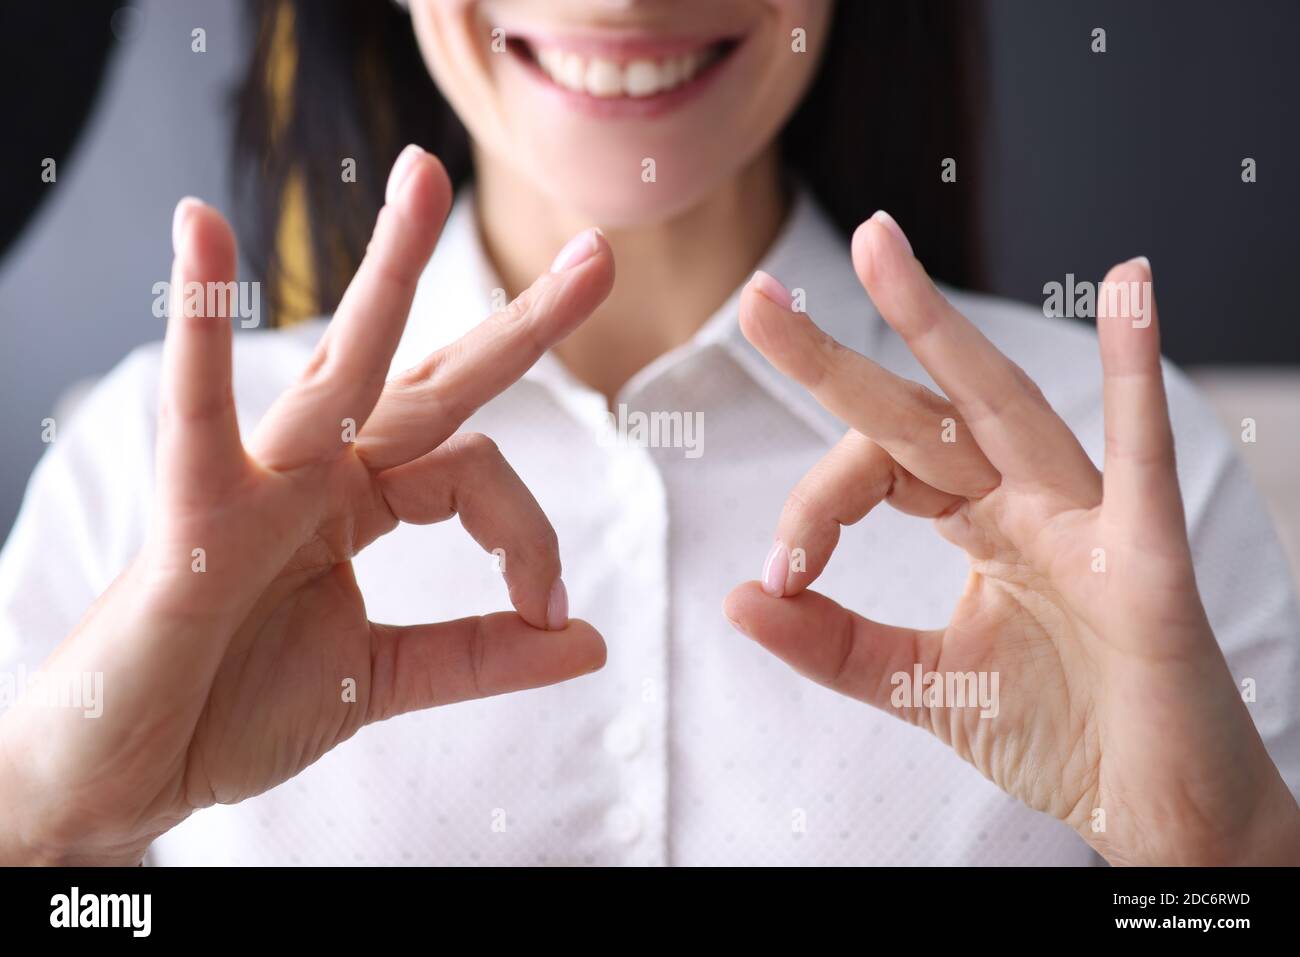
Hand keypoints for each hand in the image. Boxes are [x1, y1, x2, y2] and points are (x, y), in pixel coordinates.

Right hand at [0, 146, 613, 864]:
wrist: (132, 775)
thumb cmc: (231, 710)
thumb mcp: (384, 677)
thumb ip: (483, 654)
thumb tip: (591, 642)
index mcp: (361, 503)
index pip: (476, 473)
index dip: (531, 537)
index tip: (551, 611)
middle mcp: (319, 475)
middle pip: (432, 379)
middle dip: (518, 322)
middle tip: (598, 256)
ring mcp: (258, 482)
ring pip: (338, 368)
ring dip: (387, 271)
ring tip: (425, 178)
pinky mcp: (191, 512)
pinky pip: (198, 413)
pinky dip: (199, 326)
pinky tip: (202, 231)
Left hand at [725, 211, 1299, 864]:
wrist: (1155, 809)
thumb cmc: (1060, 733)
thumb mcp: (922, 684)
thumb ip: (834, 643)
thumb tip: (736, 598)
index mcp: (982, 522)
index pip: (880, 470)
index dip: (815, 508)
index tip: (781, 572)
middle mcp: (1029, 502)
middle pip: (921, 409)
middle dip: (838, 357)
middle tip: (756, 300)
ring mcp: (1088, 520)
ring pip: (1004, 407)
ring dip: (938, 326)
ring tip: (875, 249)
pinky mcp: (1149, 560)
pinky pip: (1143, 459)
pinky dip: (1137, 374)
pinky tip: (1132, 288)